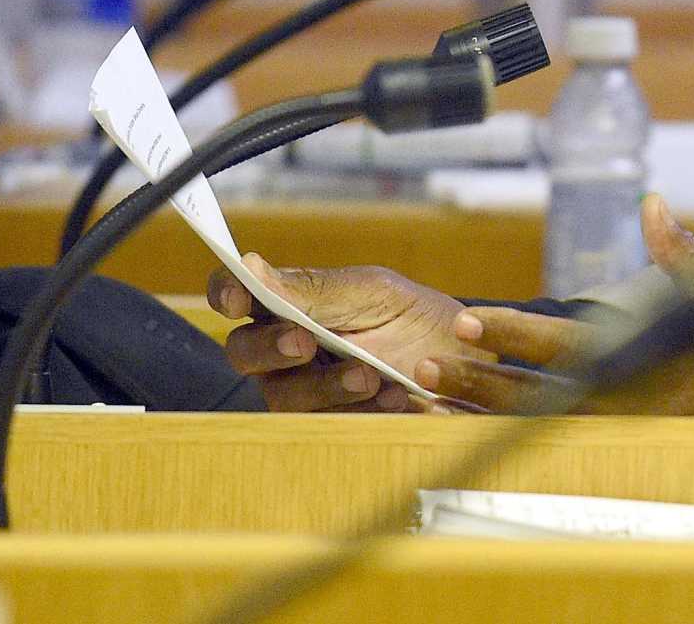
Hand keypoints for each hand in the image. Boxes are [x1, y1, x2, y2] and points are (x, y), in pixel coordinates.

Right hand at [207, 254, 492, 411]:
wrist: (466, 365)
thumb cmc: (416, 318)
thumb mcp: (375, 294)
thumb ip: (315, 289)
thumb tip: (251, 267)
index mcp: (291, 304)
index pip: (239, 294)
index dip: (226, 293)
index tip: (237, 299)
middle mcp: (286, 350)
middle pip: (245, 351)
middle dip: (270, 347)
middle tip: (306, 342)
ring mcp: (304, 391)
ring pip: (282, 395)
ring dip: (324, 384)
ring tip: (371, 375)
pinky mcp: (330, 426)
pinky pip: (323, 425)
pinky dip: (357, 410)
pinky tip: (392, 397)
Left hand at [418, 194, 693, 415]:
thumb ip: (688, 253)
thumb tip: (652, 206)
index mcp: (644, 367)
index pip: (567, 350)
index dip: (515, 337)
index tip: (470, 322)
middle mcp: (623, 406)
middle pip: (537, 399)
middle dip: (481, 382)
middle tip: (428, 365)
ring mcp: (617, 431)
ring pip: (537, 425)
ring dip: (484, 408)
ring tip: (430, 393)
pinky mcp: (616, 442)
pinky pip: (549, 438)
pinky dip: (506, 428)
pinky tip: (466, 417)